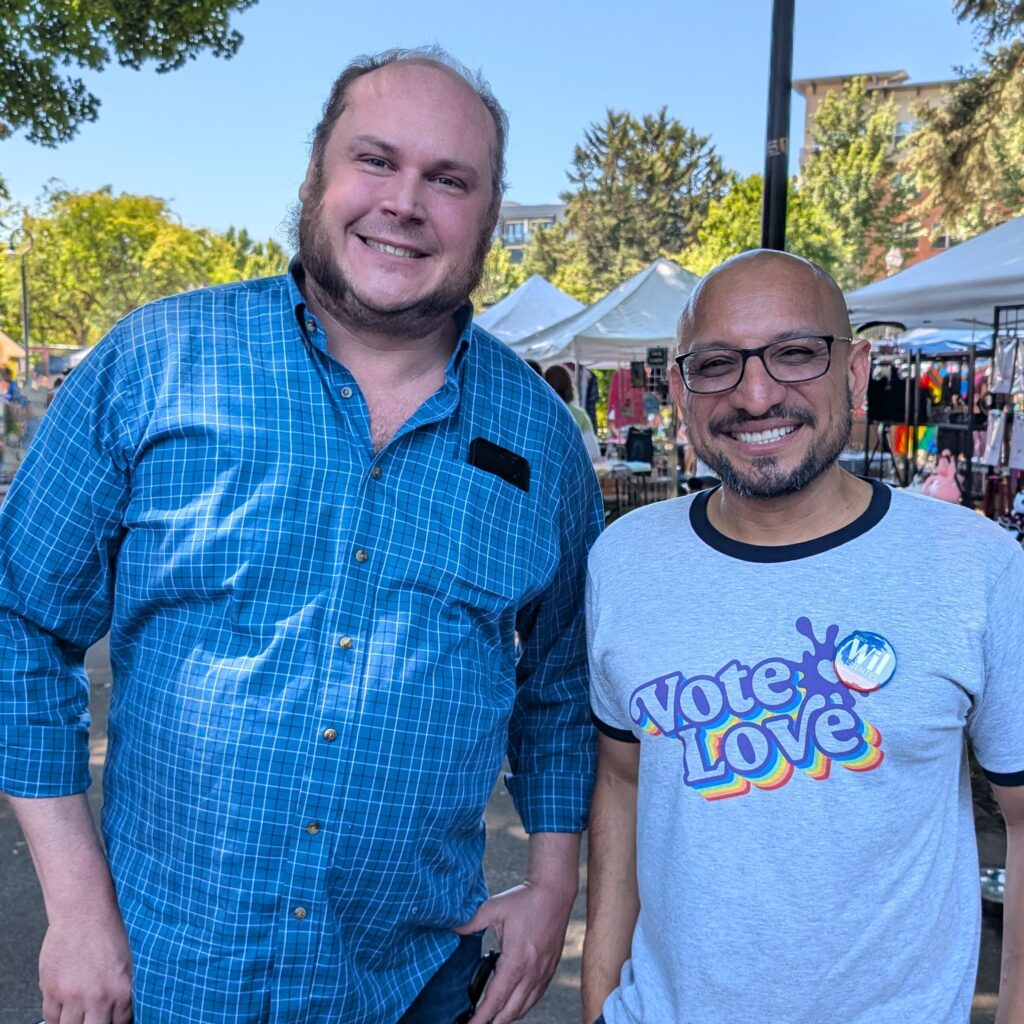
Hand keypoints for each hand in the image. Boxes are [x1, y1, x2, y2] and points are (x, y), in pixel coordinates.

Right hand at [38, 910, 132, 1023]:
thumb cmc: (108, 931)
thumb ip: (122, 991)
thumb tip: (118, 1012)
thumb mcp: (127, 962)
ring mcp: (72, 995)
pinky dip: (56, 1015)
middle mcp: (97, 997)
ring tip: (78, 1013)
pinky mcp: (51, 989)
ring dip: (74, 1022)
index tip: (111, 1020)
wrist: (84, 911)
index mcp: (122, 990)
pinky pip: (51, 1017)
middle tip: (93, 1017)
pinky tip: (64, 1007)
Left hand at [453, 878, 575, 1023]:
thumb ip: (471, 922)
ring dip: (508, 1017)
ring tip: (493, 1020)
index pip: (496, 999)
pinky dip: (523, 1006)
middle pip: (510, 1011)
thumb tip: (453, 929)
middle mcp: (532, 971)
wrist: (554, 892)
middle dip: (493, 1022)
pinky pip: (536, 997)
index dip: (482, 1017)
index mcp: (516, 960)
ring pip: (525, 1007)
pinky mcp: (550, 968)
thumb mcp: (493, 908)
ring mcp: (543, 972)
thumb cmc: (525, 899)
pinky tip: (515, 1005)